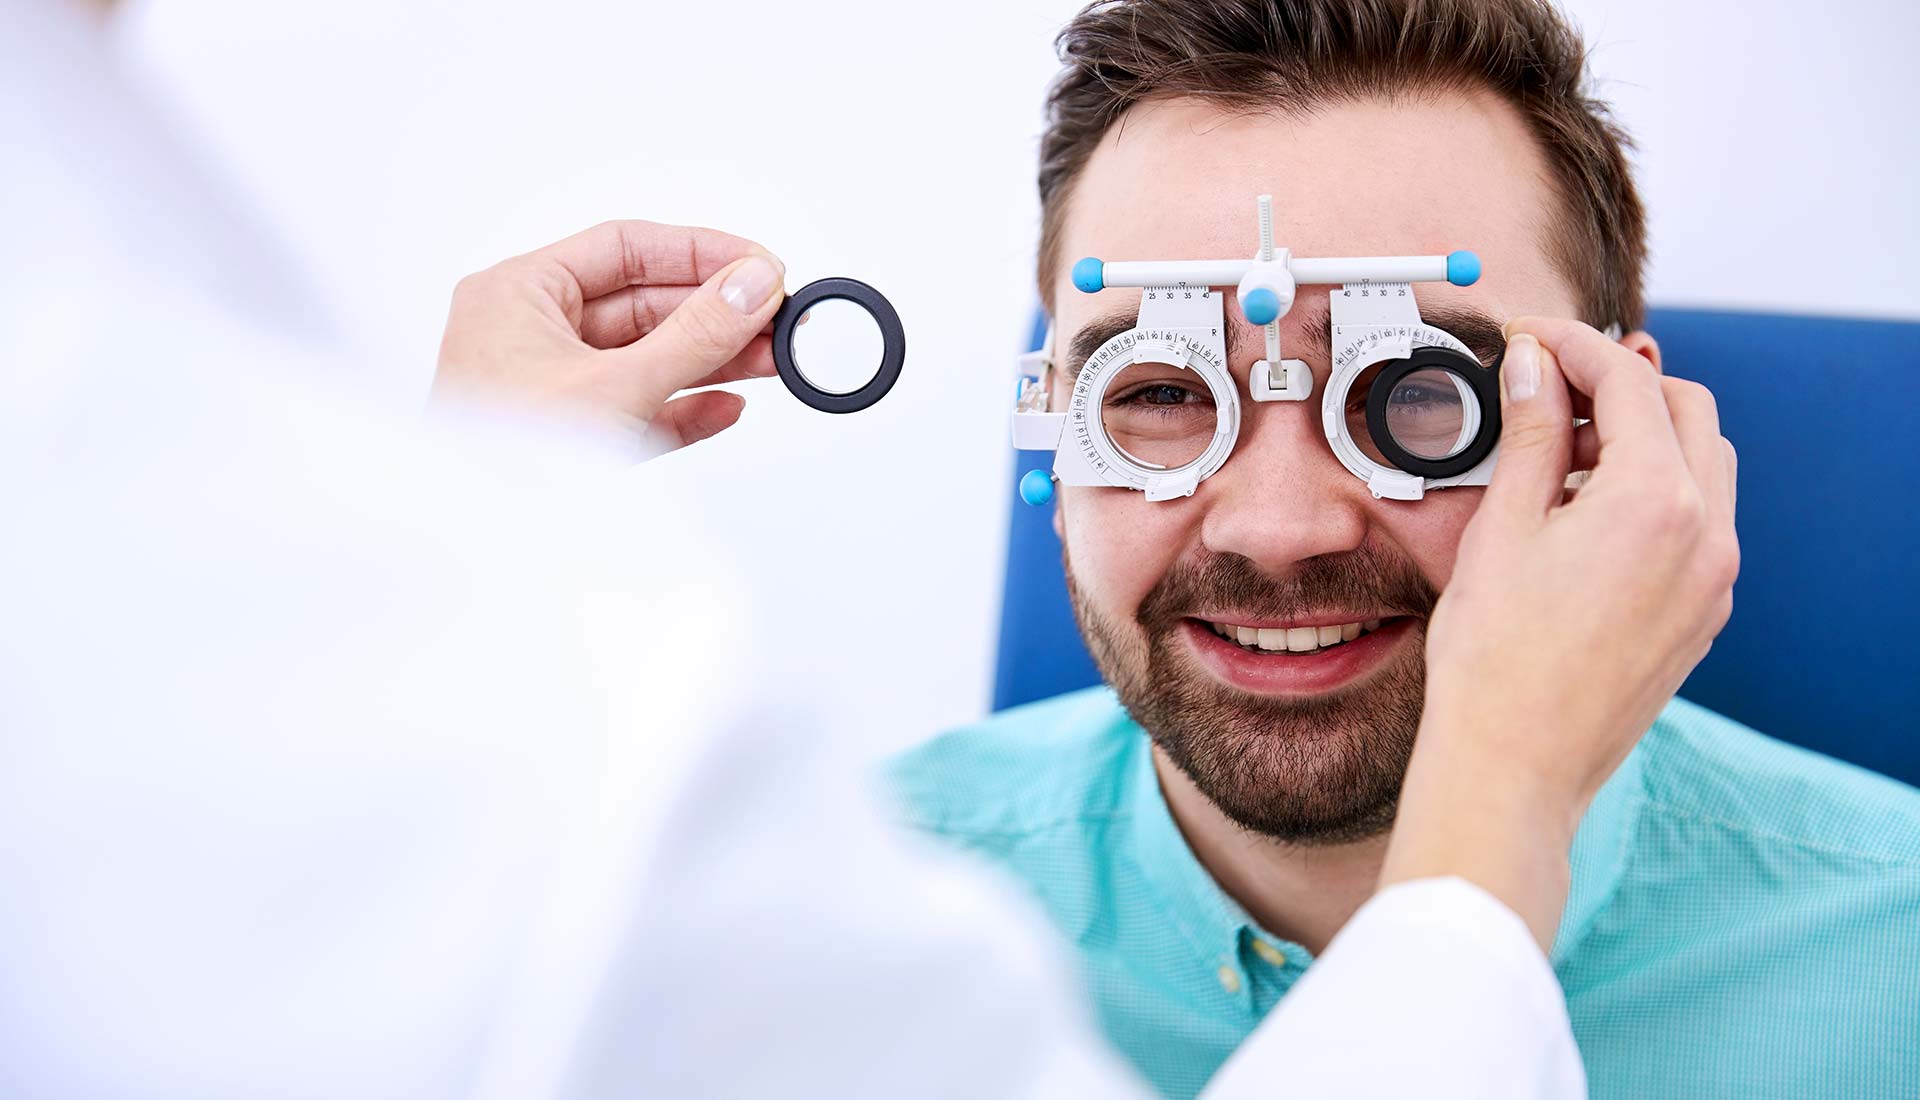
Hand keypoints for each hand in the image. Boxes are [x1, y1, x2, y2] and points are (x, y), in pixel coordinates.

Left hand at [430, 220, 786, 453]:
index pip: (623, 249)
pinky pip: (638, 412)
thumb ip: (694, 335)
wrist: (474, 557)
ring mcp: (551, 390)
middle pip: (642, 305)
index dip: (699, 252)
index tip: (761, 266)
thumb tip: (753, 285)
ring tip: (772, 362)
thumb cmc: (504, 466)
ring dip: (712, 361)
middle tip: (779, 318)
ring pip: (646, 359)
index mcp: (518, 296)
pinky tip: (728, 408)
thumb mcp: (615, 388)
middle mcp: (531, 335)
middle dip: (716, 313)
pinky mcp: (572, 442)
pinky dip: (683, 410)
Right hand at [1382, 318, 1739, 949]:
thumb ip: (1529, 434)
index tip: (1531, 339)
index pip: (1630, 383)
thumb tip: (1536, 367)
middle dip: (1621, 386)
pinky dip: (1655, 493)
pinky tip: (1584, 514)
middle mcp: (1707, 535)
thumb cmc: (1495, 659)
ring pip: (1703, 466)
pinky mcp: (1703, 616)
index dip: (1575, 347)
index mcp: (1657, 501)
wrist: (1513, 765)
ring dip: (1644, 439)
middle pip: (1686, 412)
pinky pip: (1699, 524)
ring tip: (1561, 455)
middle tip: (1548, 389)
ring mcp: (1714, 580)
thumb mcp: (1502, 528)